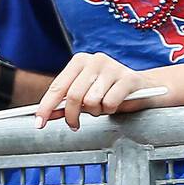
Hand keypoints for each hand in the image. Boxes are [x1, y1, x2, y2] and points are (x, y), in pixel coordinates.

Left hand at [35, 52, 152, 130]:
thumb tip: (45, 116)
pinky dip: (110, 109)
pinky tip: (115, 105)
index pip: (58, 86)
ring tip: (102, 108)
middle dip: (72, 115)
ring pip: (92, 101)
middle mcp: (95, 59)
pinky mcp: (129, 78)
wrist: (144, 88)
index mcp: (80, 60)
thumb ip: (64, 105)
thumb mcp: (84, 97)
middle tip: (74, 125)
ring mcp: (113, 67)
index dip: (46, 107)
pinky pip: (110, 102)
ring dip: (95, 111)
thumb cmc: (110, 92)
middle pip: (73, 95)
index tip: (38, 123)